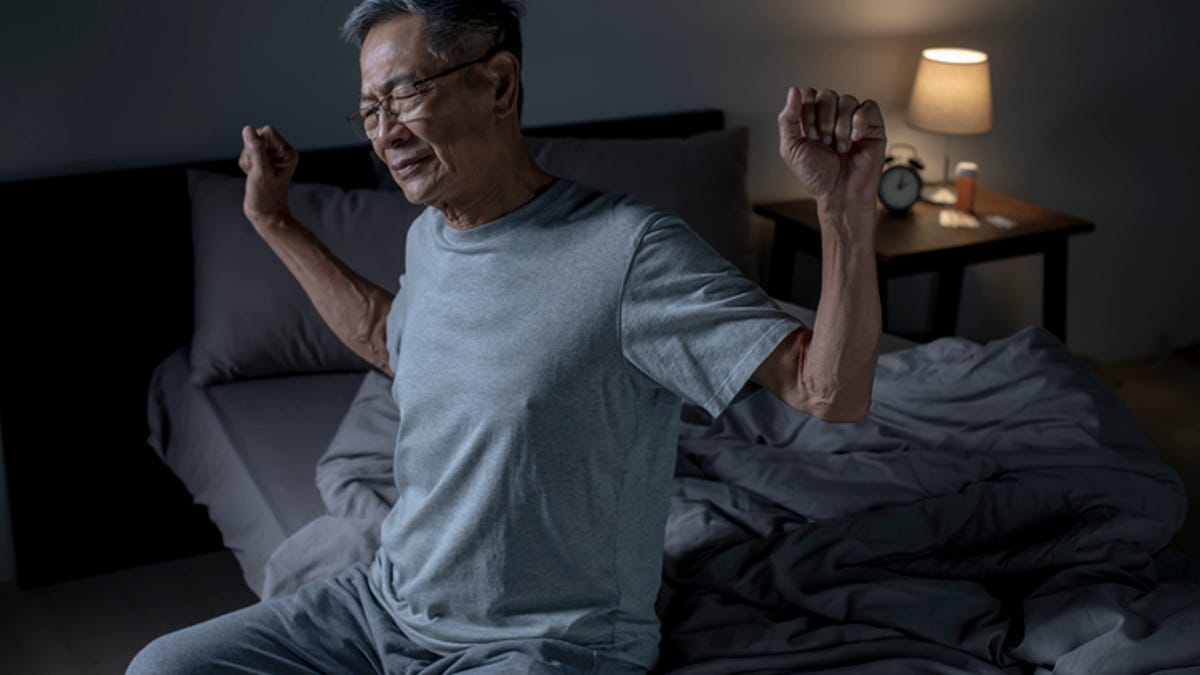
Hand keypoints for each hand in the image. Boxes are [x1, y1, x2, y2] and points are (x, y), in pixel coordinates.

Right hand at [239, 124, 298, 225]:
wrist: (265, 213)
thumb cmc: (266, 196)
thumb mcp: (260, 172)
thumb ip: (255, 150)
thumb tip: (247, 129)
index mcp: (287, 153)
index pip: (267, 131)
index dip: (258, 143)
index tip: (259, 161)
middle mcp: (281, 153)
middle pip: (257, 136)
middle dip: (251, 152)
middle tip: (256, 170)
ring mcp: (272, 157)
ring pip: (249, 145)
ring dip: (247, 160)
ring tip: (255, 175)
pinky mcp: (262, 161)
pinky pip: (246, 153)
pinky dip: (245, 164)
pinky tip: (253, 176)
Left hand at [778, 87, 885, 213]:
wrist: (840, 193)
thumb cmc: (817, 176)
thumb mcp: (791, 148)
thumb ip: (787, 120)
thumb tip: (793, 91)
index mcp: (811, 118)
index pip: (808, 95)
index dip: (807, 112)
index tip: (809, 135)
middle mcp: (832, 116)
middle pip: (827, 95)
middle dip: (823, 121)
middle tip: (824, 143)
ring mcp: (852, 119)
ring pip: (847, 100)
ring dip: (840, 127)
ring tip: (839, 147)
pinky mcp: (872, 125)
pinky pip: (868, 106)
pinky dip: (859, 122)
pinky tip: (855, 140)